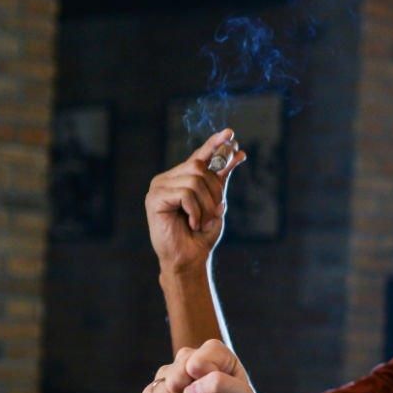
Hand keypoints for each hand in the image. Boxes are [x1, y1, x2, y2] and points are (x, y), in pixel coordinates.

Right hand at [145, 130, 245, 273]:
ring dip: (206, 206)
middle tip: (213, 213)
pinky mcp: (154, 198)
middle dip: (214, 192)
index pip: (200, 156)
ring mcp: (159, 186)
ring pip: (194, 181)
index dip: (215, 144)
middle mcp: (169, 178)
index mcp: (182, 178)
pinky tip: (191, 223)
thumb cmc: (201, 234)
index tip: (231, 134)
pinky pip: (185, 194)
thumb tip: (237, 152)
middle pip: (199, 168)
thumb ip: (222, 179)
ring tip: (201, 223)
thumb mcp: (217, 202)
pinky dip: (195, 211)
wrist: (189, 258)